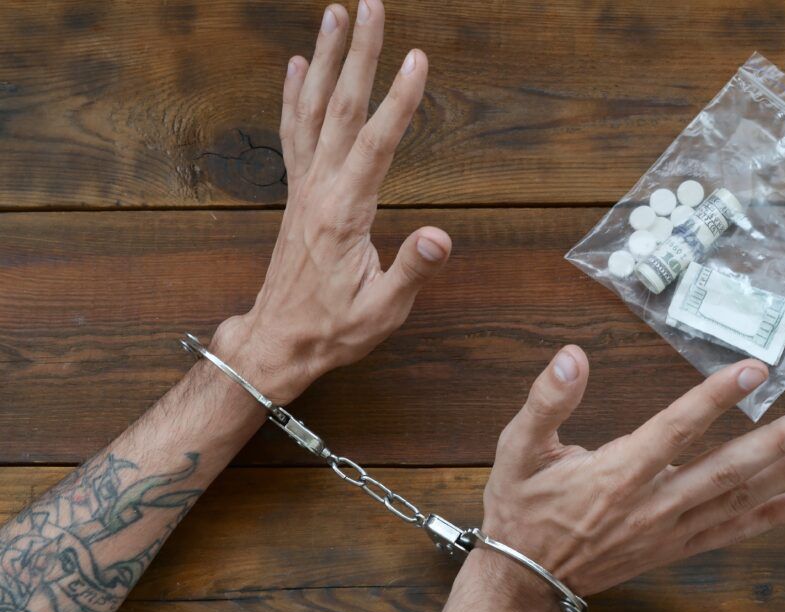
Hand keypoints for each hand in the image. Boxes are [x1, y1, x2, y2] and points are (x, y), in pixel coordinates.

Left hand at [214, 2, 449, 401]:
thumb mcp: (381, 311)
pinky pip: (292, 132)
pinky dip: (293, 94)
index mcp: (345, 213)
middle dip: (358, 55)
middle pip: (339, 108)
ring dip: (323, 59)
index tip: (418, 60)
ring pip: (311, 110)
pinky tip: (296, 65)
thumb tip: (441, 238)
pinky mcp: (296, 194)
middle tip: (371, 7)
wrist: (278, 341)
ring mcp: (303, 188)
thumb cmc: (333, 329)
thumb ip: (410, 270)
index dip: (399, 102)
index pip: (376, 146)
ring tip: (334, 14)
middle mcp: (318, 189)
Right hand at [483, 346, 784, 598]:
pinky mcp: (672, 548)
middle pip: (725, 470)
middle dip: (778, 442)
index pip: (675, 429)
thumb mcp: (517, 449)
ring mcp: (666, 531)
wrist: (524, 580)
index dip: (716, 398)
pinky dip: (769, 518)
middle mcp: (650, 504)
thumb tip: (572, 356)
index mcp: (615, 474)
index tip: (753, 370)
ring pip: (735, 500)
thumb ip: (546, 401)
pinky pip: (728, 533)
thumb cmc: (521, 509)